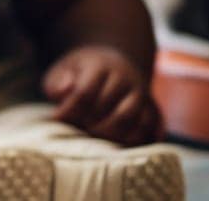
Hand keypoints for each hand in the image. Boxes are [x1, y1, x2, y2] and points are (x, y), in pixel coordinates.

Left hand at [43, 44, 163, 144]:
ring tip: (93, 137)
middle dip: (89, 124)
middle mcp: (125, 78)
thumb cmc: (80, 73)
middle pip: (108, 107)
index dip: (69, 110)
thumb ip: (57, 82)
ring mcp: (142, 93)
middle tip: (76, 130)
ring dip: (111, 134)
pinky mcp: (152, 107)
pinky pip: (150, 127)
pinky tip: (116, 145)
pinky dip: (135, 139)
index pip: (85, 93)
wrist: (114, 63)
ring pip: (132, 119)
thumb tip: (65, 91)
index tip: (56, 118)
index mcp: (100, 65)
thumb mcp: (63, 70)